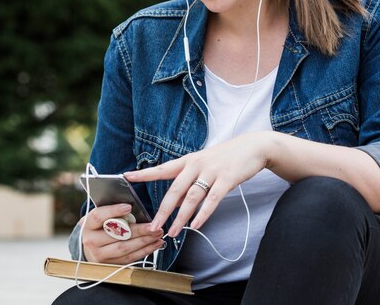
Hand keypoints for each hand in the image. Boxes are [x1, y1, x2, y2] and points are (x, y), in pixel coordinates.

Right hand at [80, 203, 164, 263]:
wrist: (91, 246)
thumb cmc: (100, 226)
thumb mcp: (101, 215)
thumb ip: (112, 211)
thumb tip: (132, 205)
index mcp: (88, 224)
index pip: (99, 216)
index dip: (113, 211)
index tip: (129, 207)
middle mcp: (91, 241)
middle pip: (116, 235)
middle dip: (139, 230)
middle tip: (154, 225)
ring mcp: (100, 255)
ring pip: (125, 248)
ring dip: (145, 241)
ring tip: (157, 234)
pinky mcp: (110, 264)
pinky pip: (130, 258)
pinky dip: (145, 250)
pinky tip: (155, 243)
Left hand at [124, 133, 270, 236]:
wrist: (252, 147)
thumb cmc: (226, 157)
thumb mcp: (204, 164)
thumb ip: (189, 181)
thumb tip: (176, 201)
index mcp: (188, 160)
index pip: (162, 168)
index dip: (145, 173)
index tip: (127, 177)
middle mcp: (196, 165)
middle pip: (175, 190)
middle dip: (163, 210)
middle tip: (153, 226)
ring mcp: (211, 172)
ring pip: (191, 198)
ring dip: (181, 217)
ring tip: (173, 232)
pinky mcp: (226, 179)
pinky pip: (212, 200)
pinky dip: (203, 214)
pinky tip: (196, 225)